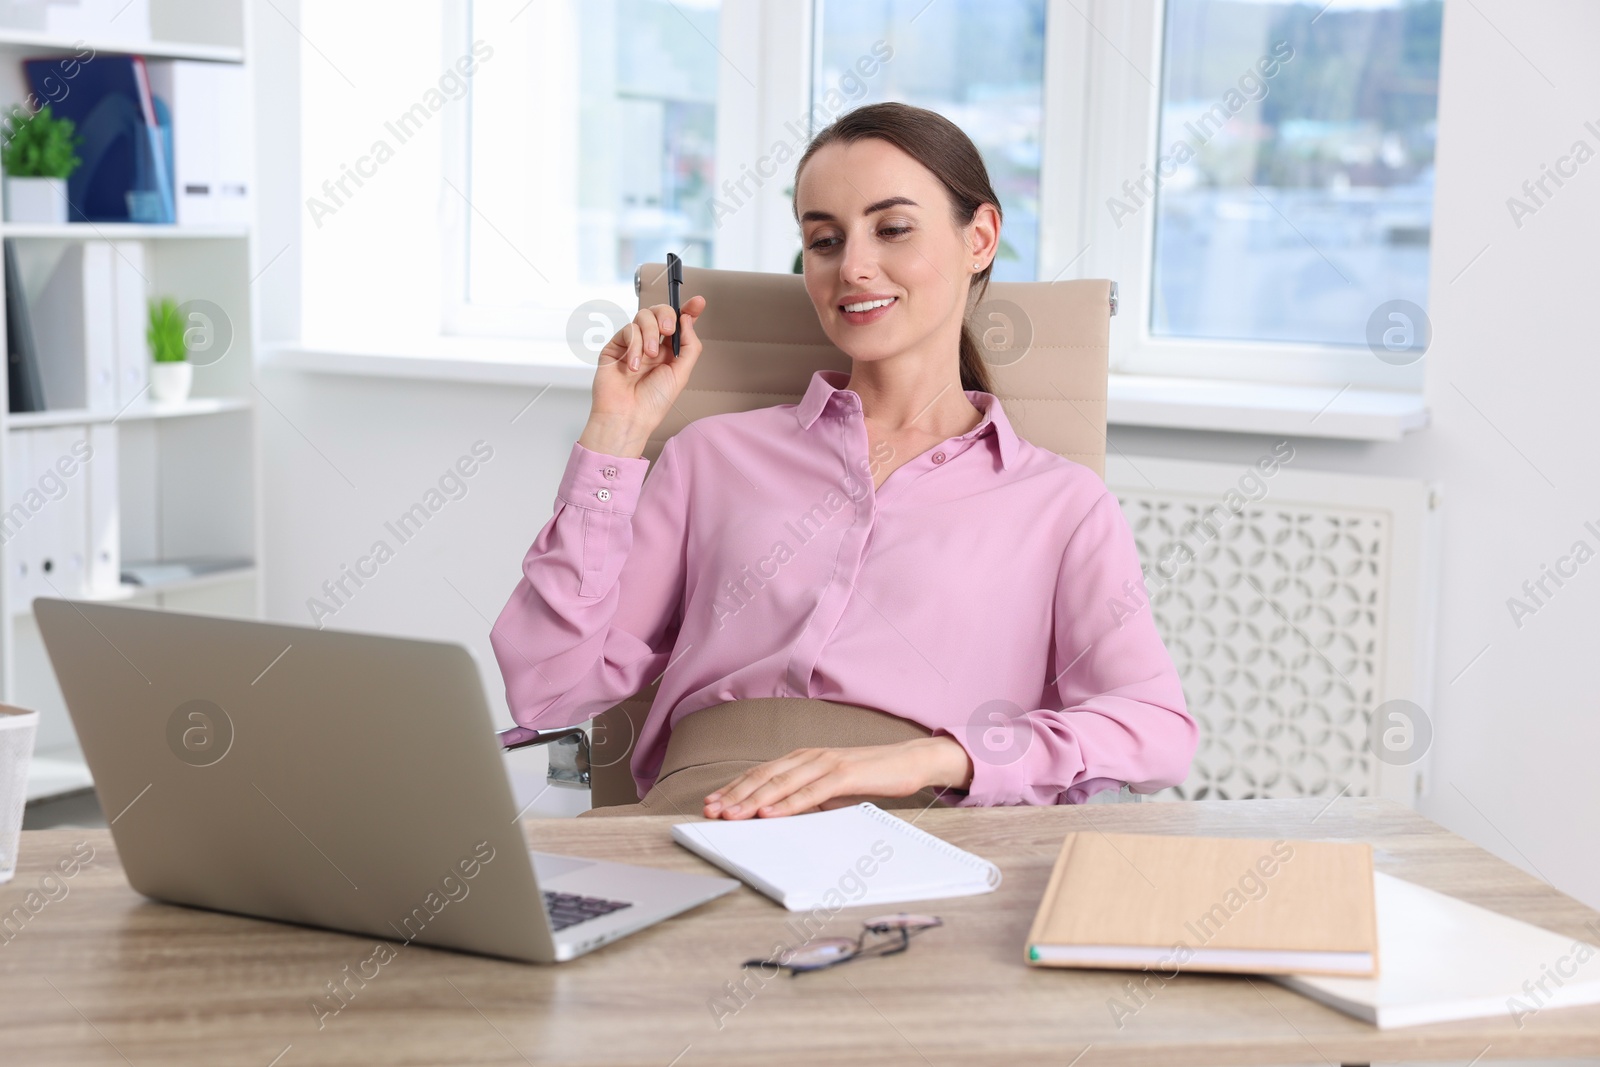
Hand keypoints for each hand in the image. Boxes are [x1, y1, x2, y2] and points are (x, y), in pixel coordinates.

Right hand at [578, 296, 706, 457]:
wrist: (628, 416)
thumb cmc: (653, 401)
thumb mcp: (681, 373)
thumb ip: (689, 345)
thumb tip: (687, 318)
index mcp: (669, 352)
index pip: (679, 324)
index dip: (688, 310)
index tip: (698, 302)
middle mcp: (651, 344)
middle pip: (660, 313)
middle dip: (666, 315)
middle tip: (668, 330)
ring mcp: (633, 343)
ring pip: (643, 317)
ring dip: (649, 334)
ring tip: (649, 356)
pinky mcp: (616, 346)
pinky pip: (628, 330)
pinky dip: (634, 345)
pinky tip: (633, 365)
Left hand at [702, 737, 973, 818]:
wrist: (910, 761)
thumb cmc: (869, 775)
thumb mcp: (830, 788)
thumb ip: (805, 795)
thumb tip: (777, 814)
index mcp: (802, 758)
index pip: (760, 774)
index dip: (734, 788)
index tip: (710, 804)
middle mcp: (809, 756)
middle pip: (764, 777)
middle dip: (734, 795)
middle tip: (710, 812)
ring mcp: (826, 763)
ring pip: (782, 783)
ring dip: (754, 801)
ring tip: (732, 815)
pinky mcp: (845, 773)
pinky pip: (812, 792)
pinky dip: (788, 803)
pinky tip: (771, 814)